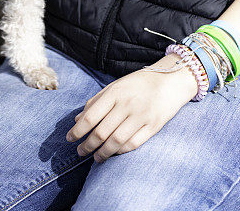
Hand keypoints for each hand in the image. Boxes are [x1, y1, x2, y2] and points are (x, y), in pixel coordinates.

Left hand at [66, 54, 197, 162]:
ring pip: (115, 142)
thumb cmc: (139, 83)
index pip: (90, 117)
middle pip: (101, 132)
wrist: (170, 80)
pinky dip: (120, 152)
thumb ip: (96, 101)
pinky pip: (133, 144)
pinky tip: (113, 154)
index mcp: (115, 93)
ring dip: (102, 153)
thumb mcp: (116, 86)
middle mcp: (127, 104)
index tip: (69, 139)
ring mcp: (141, 116)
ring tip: (95, 158)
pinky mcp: (153, 126)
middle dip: (87, 146)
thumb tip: (78, 120)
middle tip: (80, 152)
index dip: (77, 131)